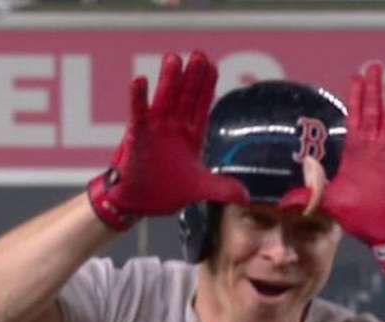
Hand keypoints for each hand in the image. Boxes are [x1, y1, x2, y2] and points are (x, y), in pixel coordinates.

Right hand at [86, 51, 248, 230]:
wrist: (139, 204)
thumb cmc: (166, 191)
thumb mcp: (199, 189)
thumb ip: (221, 189)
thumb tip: (246, 198)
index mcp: (191, 135)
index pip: (201, 105)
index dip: (207, 86)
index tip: (212, 66)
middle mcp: (174, 127)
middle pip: (185, 97)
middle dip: (192, 76)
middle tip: (198, 54)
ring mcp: (155, 130)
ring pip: (164, 100)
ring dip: (169, 80)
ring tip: (174, 58)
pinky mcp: (137, 137)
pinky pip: (138, 114)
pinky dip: (138, 98)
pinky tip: (139, 80)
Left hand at [279, 63, 384, 268]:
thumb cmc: (361, 218)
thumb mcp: (331, 204)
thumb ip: (311, 195)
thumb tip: (282, 201)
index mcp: (356, 152)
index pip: (355, 117)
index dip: (355, 97)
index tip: (356, 76)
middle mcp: (375, 147)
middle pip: (375, 110)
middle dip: (374, 88)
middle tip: (376, 66)